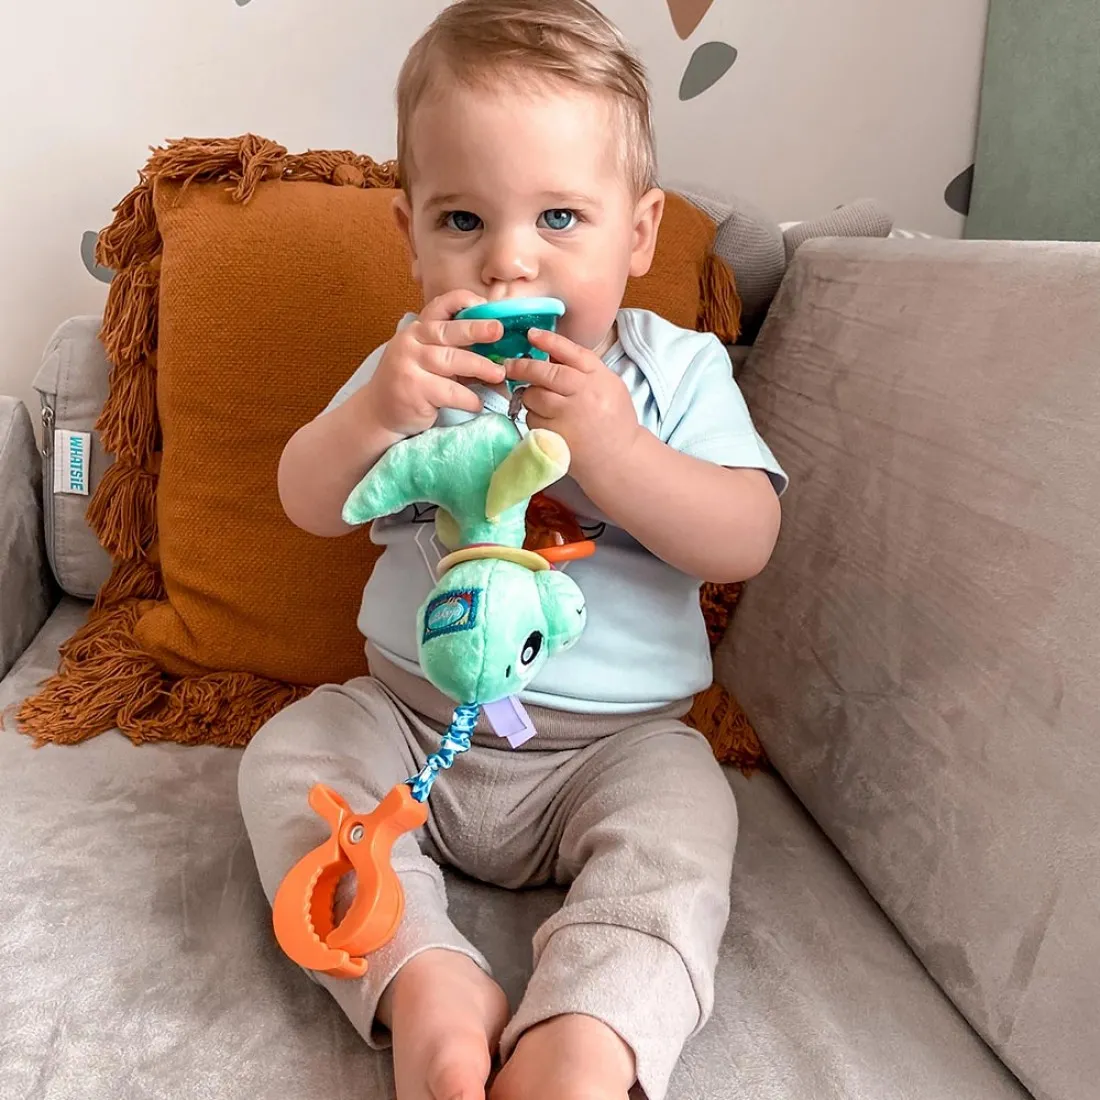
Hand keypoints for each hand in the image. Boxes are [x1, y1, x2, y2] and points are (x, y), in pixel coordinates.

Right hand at [360, 289, 505, 437]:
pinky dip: (468, 398)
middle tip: (498, 330)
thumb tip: (498, 357)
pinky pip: (448, 391)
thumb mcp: (429, 361)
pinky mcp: (413, 388)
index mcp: (418, 330)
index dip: (462, 301)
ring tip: (498, 374)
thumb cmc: (413, 384)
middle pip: (448, 332)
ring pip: (451, 361)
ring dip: (479, 367)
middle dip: (476, 329)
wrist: (379, 413)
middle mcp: (411, 341)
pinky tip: (477, 403)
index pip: (439, 307)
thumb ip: (456, 353)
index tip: (484, 303)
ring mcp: (409, 364)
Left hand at [506, 328, 640, 483]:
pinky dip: (534, 418)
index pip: (571, 353)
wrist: (619, 459)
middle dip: (524, 367)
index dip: (549, 340)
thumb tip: (550, 351)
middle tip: (510, 365)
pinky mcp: (556, 437)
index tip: (531, 334)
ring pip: (535, 397)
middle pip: (547, 373)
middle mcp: (585, 395)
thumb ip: (584, 369)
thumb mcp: (608, 386)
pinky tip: (546, 422)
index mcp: (600, 378)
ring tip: (540, 402)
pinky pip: (533, 420)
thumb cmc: (613, 419)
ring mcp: (570, 417)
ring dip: (530, 396)